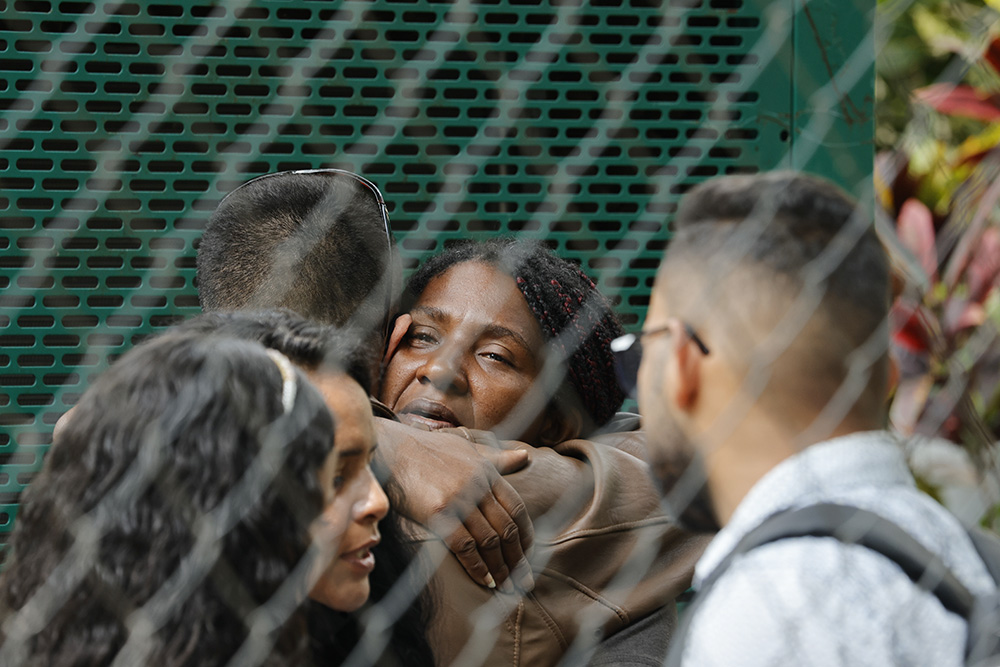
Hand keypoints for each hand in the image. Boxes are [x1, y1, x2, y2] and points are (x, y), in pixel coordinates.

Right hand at [375, 418, 534, 589]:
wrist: (391, 450)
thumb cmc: (427, 450)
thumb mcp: (466, 448)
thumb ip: (496, 457)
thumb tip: (525, 456)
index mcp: (486, 472)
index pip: (516, 508)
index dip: (526, 535)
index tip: (528, 555)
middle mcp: (478, 486)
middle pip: (507, 528)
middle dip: (518, 559)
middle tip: (524, 581)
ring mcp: (459, 499)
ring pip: (489, 541)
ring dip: (500, 568)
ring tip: (505, 586)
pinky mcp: (438, 513)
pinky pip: (465, 546)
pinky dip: (478, 567)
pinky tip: (484, 580)